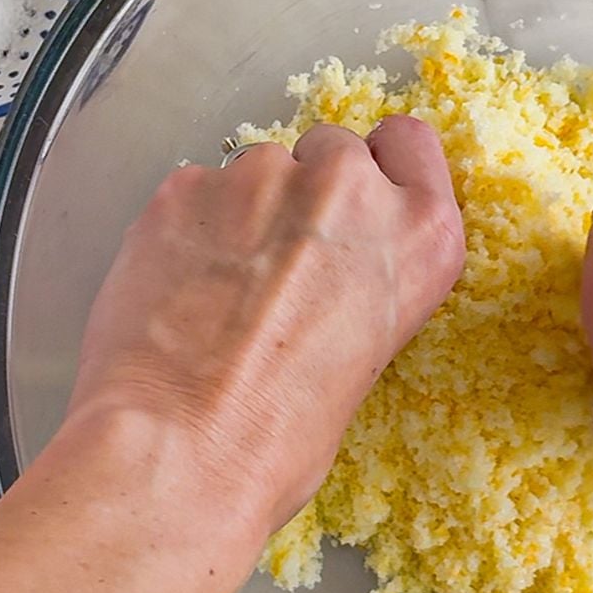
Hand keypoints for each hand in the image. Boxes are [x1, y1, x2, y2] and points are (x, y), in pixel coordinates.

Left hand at [68, 117, 464, 534]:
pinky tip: (172, 287)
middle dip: (302, 195)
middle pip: (329, 151)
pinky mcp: (186, 184)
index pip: (409, 142)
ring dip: (239, 212)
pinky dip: (184, 227)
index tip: (352, 196)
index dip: (375, 167)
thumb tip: (315, 275)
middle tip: (274, 263)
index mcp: (419, 235)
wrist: (178, 449)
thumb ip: (357, 284)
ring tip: (214, 290)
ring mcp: (262, 177)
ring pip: (254, 170)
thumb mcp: (366, 359)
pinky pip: (193, 190)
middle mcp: (348, 188)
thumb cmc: (279, 438)